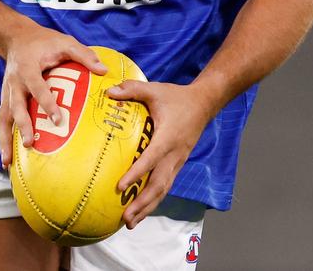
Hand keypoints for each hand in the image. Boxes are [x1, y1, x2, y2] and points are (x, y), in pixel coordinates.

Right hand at [0, 20, 106, 167]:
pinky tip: (6, 158)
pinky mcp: (5, 98)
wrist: (16, 37)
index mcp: (28, 68)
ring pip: (3, 117)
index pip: (37, 87)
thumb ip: (83, 55)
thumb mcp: (64, 42)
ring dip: (5, 139)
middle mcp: (14, 82)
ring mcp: (7, 92)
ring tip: (8, 162)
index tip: (57, 119)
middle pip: (15, 106)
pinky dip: (3, 138)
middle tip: (30, 144)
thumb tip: (103, 71)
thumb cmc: (44, 41)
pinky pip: (2, 119)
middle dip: (22, 125)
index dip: (47, 102)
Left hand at [106, 80, 212, 227]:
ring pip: (163, 189)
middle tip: (125, 217)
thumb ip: (132, 89)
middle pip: (159, 184)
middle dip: (142, 203)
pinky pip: (166, 185)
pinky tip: (142, 209)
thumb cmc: (176, 97)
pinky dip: (154, 199)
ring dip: (148, 207)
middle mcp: (174, 154)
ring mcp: (177, 161)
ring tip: (130, 222)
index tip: (120, 187)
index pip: (151, 159)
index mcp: (167, 137)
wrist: (203, 104)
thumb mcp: (154, 90)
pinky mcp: (178, 163)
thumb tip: (108, 92)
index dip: (136, 174)